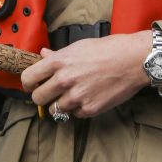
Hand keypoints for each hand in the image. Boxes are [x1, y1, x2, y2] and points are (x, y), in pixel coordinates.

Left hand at [21, 30, 150, 117]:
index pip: (28, 78)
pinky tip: (87, 97)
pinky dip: (78, 109)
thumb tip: (43, 55)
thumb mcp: (79, 46)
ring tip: (73, 94)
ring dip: (61, 104)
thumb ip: (58, 55)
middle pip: (37, 98)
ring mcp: (76, 96)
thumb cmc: (109, 49)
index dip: (28, 82)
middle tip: (51, 92)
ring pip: (55, 109)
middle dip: (42, 95)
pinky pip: (74, 114)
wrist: (134, 60)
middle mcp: (65, 80)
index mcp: (59, 62)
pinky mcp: (89, 109)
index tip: (32, 84)